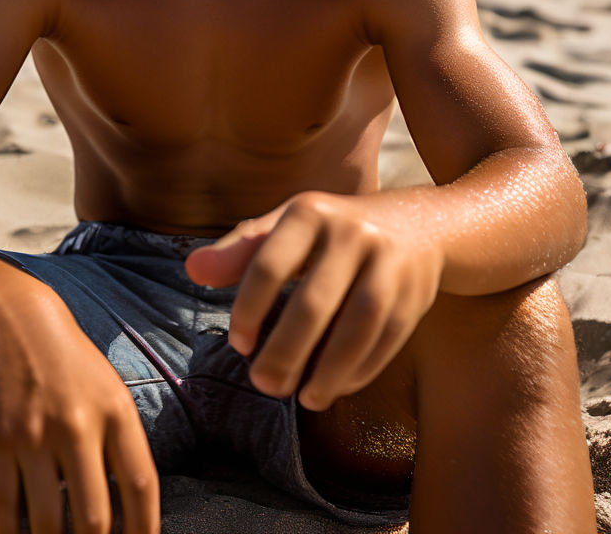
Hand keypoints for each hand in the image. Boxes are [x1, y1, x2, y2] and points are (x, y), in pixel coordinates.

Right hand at [0, 274, 159, 533]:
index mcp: (116, 409)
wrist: (9, 316)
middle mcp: (79, 424)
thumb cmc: (64, 358)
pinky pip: (4, 507)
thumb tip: (131, 506)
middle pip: (95, 518)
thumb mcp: (105, 386)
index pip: (141, 486)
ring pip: (47, 522)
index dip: (144, 532)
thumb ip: (118, 440)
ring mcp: (34, 434)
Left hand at [185, 191, 443, 411]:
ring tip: (303, 398)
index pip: (267, 265)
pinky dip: (359, 370)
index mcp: (309, 212)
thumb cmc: (331, 231)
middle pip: (313, 303)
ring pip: (358, 326)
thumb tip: (192, 270)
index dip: (248, 310)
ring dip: (328, 371)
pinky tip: (335, 386)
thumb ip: (240, 251)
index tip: (240, 345)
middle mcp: (352, 232)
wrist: (418, 223)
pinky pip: (386, 340)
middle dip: (285, 352)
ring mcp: (389, 262)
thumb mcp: (286, 227)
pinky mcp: (415, 293)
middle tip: (263, 385)